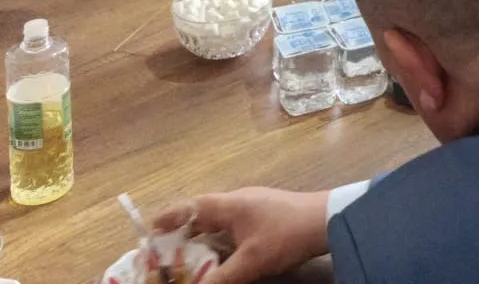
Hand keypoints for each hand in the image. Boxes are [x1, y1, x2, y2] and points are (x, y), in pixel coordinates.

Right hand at [152, 188, 330, 283]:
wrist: (329, 220)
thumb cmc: (287, 234)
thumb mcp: (252, 261)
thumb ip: (221, 278)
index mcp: (229, 204)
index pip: (189, 208)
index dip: (168, 219)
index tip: (149, 231)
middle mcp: (237, 202)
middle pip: (200, 215)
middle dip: (180, 234)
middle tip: (163, 254)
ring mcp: (252, 209)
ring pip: (216, 223)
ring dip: (200, 240)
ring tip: (184, 260)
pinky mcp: (264, 219)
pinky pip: (231, 229)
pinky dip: (218, 243)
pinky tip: (217, 258)